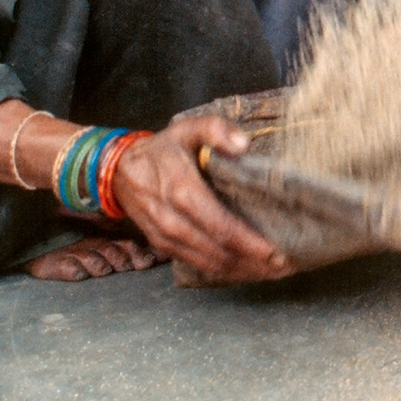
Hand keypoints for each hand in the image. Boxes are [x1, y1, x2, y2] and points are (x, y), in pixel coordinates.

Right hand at [112, 115, 293, 284]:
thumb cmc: (161, 149)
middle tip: (285, 267)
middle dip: (253, 263)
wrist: (115, 172)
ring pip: (208, 264)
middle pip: (219, 252)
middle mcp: (173, 221)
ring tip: (271, 272)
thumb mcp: (187, 128)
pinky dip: (222, 271)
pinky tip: (245, 270)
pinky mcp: (163, 246)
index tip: (277, 252)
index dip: (250, 244)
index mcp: (182, 191)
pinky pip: (196, 264)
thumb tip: (243, 144)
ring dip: (241, 272)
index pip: (221, 227)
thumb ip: (216, 129)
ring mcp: (166, 237)